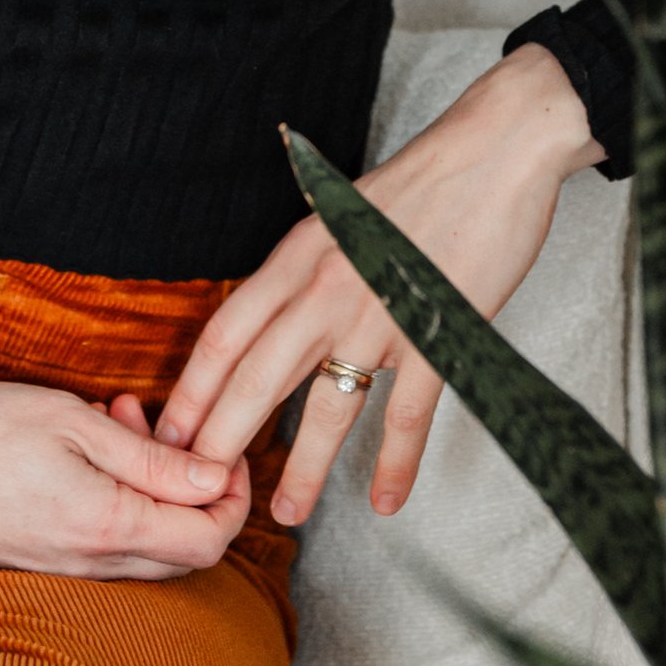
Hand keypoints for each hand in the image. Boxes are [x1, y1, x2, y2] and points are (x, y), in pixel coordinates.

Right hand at [0, 380, 252, 577]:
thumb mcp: (71, 421)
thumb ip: (151, 457)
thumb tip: (216, 478)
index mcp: (108, 527)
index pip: (210, 539)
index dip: (234, 498)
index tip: (225, 452)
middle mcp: (92, 565)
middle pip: (187, 554)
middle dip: (197, 492)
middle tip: (169, 429)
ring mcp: (63, 574)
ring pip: (147, 551)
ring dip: (153, 491)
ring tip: (117, 419)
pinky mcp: (39, 569)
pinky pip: (107, 550)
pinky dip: (118, 505)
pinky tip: (85, 452)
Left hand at [154, 46, 602, 529]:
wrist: (495, 150)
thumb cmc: (422, 179)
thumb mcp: (340, 211)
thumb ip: (307, 262)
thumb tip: (278, 305)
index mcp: (297, 256)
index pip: (226, 334)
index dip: (193, 390)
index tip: (170, 432)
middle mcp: (325, 289)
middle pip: (256, 378)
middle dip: (221, 442)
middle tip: (198, 491)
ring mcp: (379, 316)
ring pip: (325, 407)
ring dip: (303, 468)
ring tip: (286, 515)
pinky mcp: (435, 334)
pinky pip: (407, 413)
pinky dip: (395, 463)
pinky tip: (386, 500)